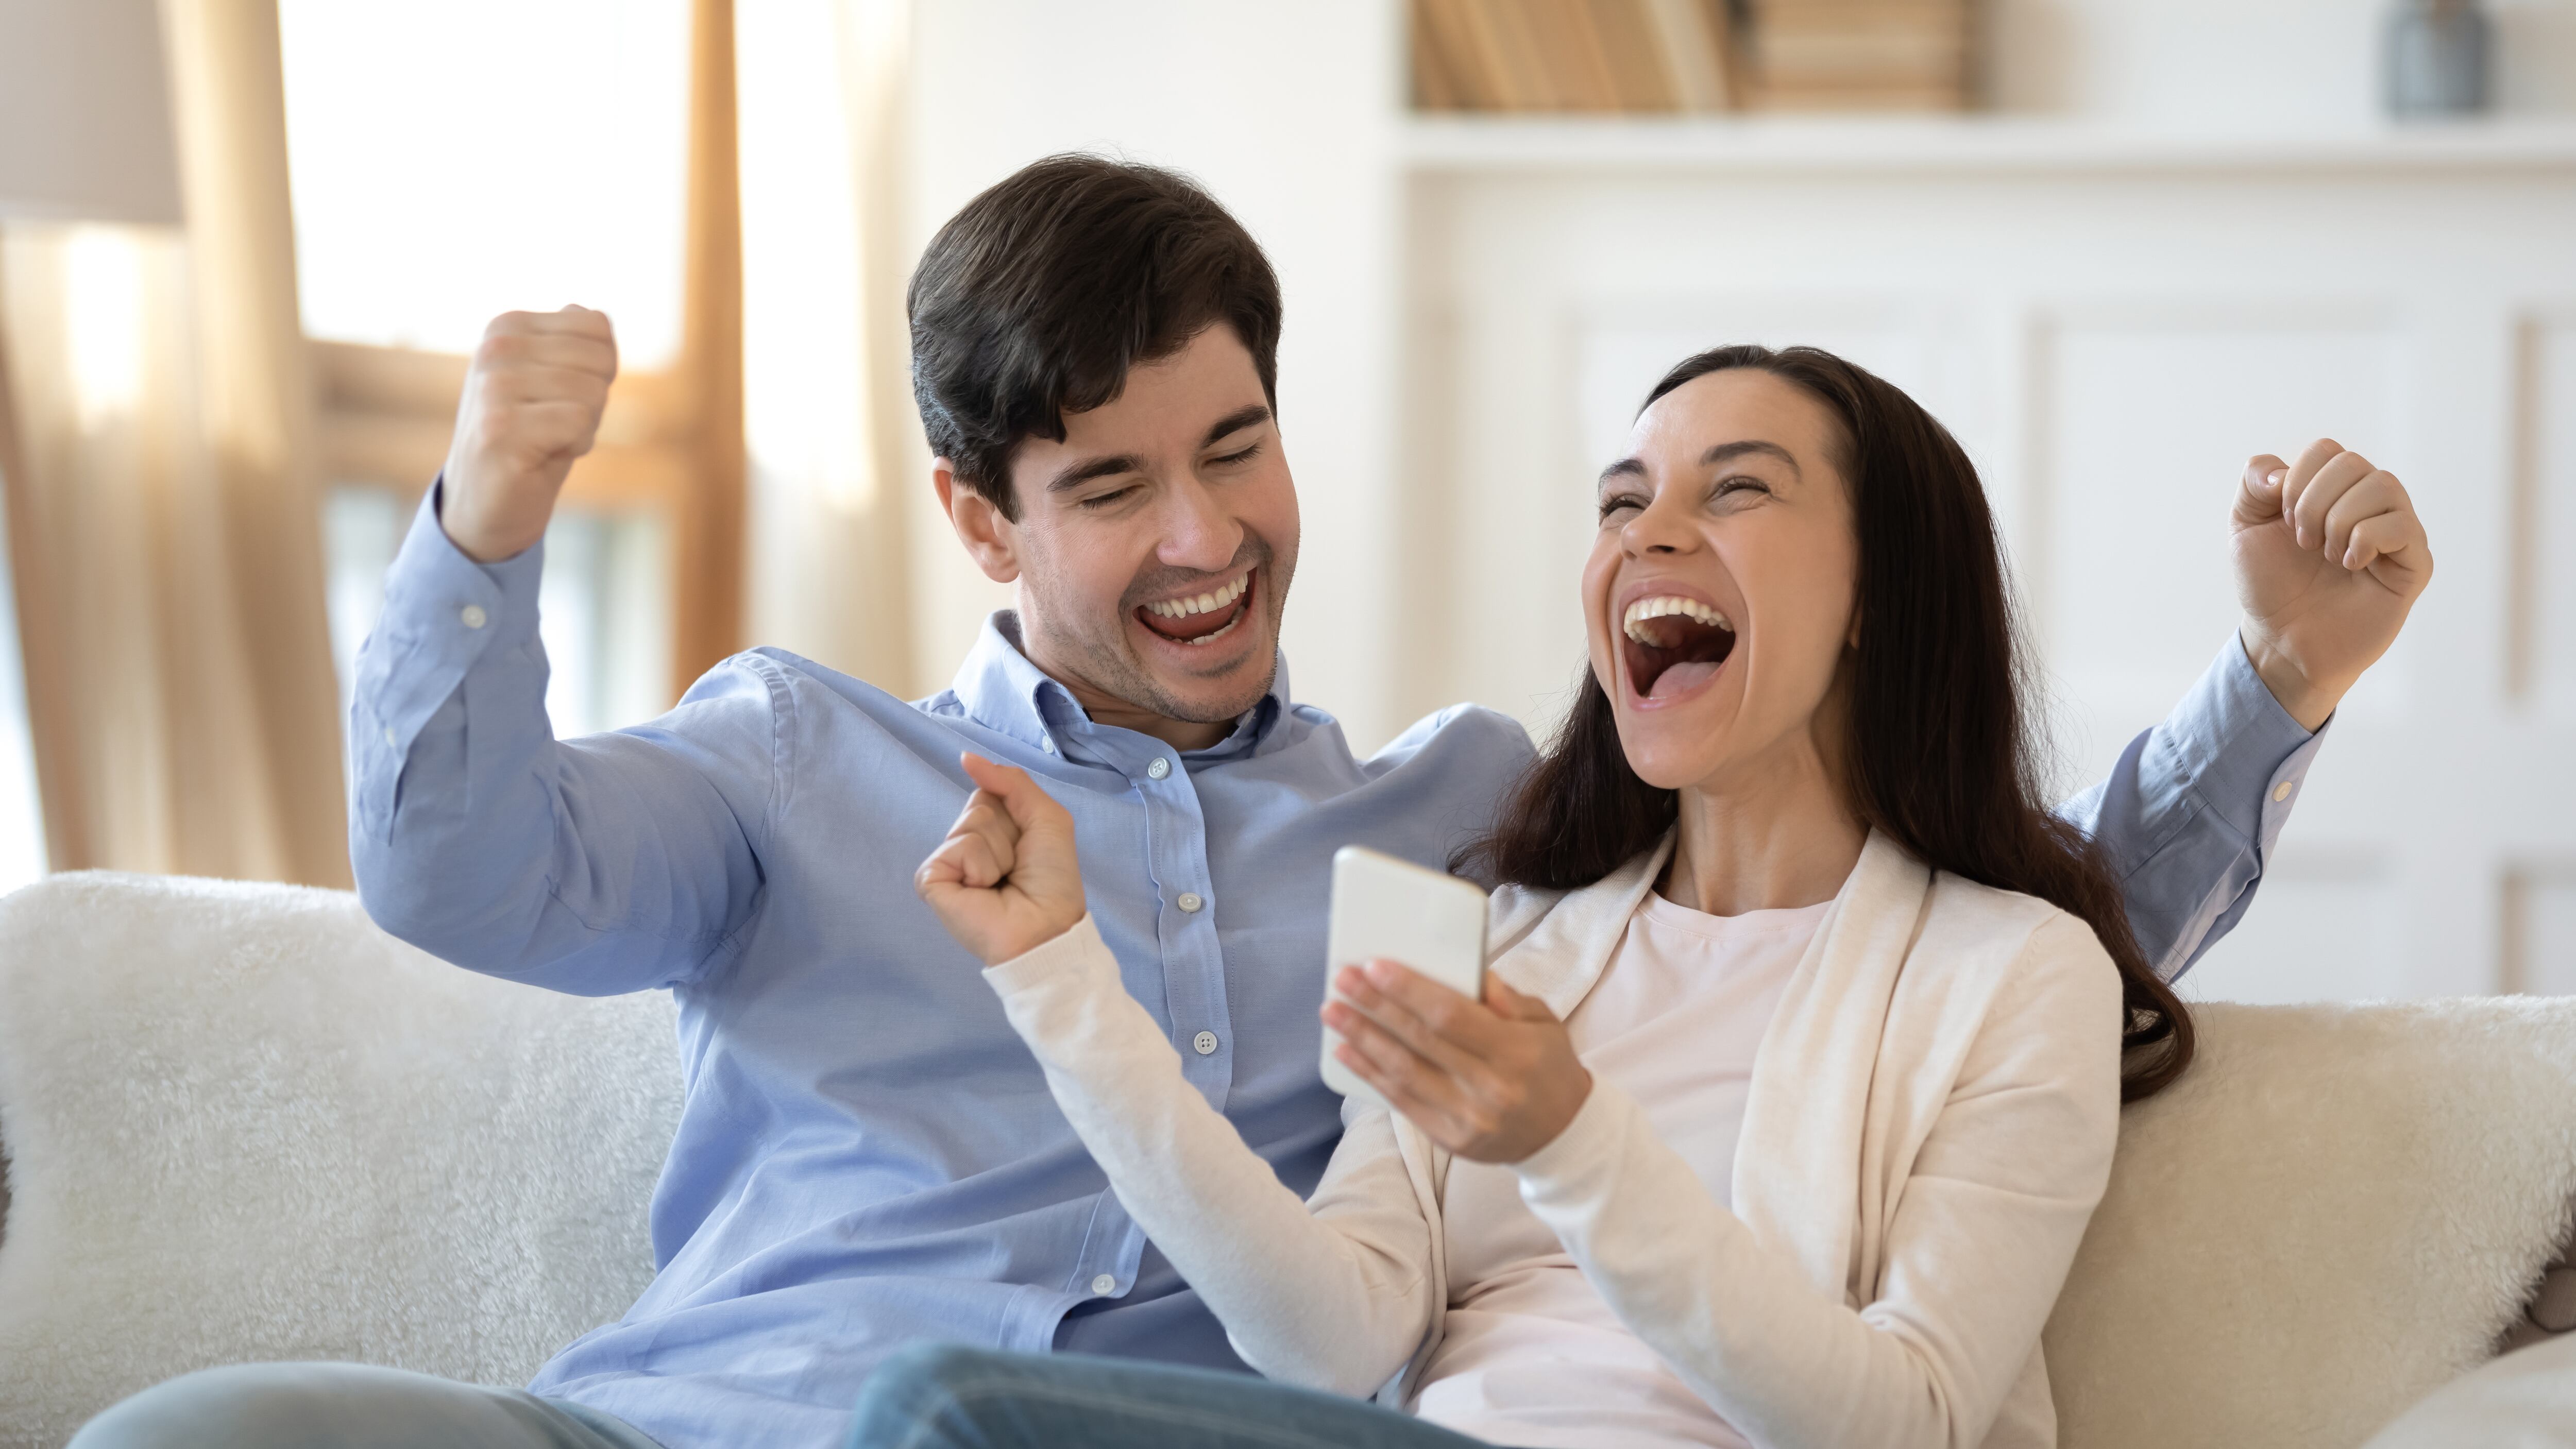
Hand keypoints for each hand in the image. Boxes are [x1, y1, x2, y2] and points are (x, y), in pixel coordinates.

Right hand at [438, 306, 618, 561]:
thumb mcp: (555, 381)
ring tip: (544, 440)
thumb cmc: (532, 439)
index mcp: (506, 326)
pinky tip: (539, 457)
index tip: (560, 396)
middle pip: (601, 361)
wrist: (487, 503)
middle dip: (593, 401)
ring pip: (593, 393)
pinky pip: (580, 424)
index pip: (599, 328)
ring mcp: (493, 387)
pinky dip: (574, 447)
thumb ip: (575, 343)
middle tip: (553, 424)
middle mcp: (494, 348)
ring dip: (583, 428)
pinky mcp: (500, 428)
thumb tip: (593, 314)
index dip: (597, 372)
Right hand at [914, 754, 1088, 965]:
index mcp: (991, 831)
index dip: (1016, 812)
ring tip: (1003, 883)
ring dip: (1000, 852)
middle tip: (1017, 868)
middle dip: (1009, 833)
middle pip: (980, 804)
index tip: (1029, 846)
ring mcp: (947, 863)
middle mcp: (966, 845)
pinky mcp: (932, 881)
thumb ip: (1011, 781)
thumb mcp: (1046, 817)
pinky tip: (984, 891)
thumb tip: (966, 757)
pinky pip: (957, 849)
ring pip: (971, 823)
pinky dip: (981, 867)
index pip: (989, 792)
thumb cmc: (1052, 880)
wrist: (1047, 928)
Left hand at [1323, 962, 1591, 1162]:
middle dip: (1375, 1006)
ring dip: (1361, 1039)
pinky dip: (1369, 1075)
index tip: (1375, 965)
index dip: (1408, 991)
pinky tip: (1346, 1052)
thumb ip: (1505, 998)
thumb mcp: (1544, 1022)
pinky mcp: (1450, 1140)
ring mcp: (1467, 1119)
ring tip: (1332, 1011)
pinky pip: (1401, 1102)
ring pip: (1402, 1073)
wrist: (1564, 1135)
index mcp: (1515, 1052)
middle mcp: (1489, 1089)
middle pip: (1419, 1041)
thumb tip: (1467, 970)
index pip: (1450, 1016)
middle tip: (1342, 980)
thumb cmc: (1549, 1067)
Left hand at [2232, 439, 2432, 730]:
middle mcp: (2369, 504)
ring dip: (2340, 520)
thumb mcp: (2245, 528)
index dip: (2298, 480)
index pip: (2327, 450)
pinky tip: (2350, 564)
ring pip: (2383, 485)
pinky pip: (2403, 525)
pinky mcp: (2414, 563)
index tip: (2283, 521)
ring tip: (2327, 555)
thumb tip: (2279, 471)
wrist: (2284, 641)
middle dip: (2314, 502)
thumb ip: (2253, 483)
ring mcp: (2396, 531)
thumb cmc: (2271, 585)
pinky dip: (2366, 539)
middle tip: (2303, 542)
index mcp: (2333, 490)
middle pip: (2353, 463)